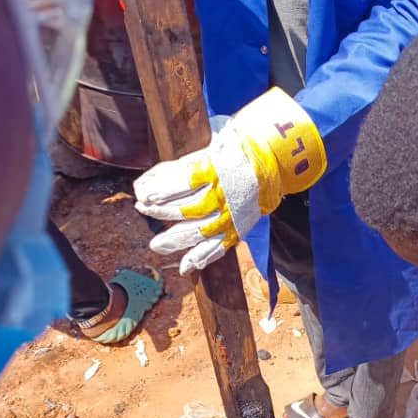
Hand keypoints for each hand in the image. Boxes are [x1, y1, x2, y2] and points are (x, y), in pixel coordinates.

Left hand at [133, 88, 325, 273]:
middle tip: (143, 212)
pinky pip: (220, 246)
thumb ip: (179, 167)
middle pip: (190, 209)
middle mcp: (225, 195)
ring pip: (202, 232)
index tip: (144, 197)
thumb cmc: (234, 153)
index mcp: (217, 170)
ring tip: (156, 245)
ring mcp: (233, 215)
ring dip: (177, 240)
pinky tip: (187, 267)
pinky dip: (203, 258)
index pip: (185, 182)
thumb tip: (146, 183)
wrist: (273, 162)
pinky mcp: (239, 227)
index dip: (164, 191)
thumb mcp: (208, 151)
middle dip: (163, 213)